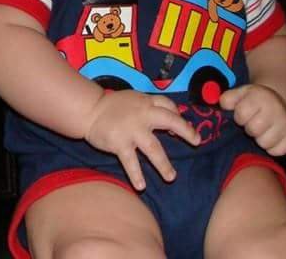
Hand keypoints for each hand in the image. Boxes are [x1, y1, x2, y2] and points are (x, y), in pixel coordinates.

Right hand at [83, 90, 199, 190]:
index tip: (181, 128)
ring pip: (153, 148)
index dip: (178, 116)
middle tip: (196, 142)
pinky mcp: (119, 143)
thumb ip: (150, 107)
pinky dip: (136, 174)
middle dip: (185, 131)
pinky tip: (141, 186)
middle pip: (169, 121)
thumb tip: (172, 125)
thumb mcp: (133, 99)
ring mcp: (131, 130)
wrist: (88, 110)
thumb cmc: (112, 106)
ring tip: (171, 177)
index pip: (168, 106)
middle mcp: (142, 114)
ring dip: (163, 164)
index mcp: (146, 102)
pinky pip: (131, 161)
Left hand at [220, 83, 285, 155]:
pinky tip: (270, 136)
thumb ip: (227, 99)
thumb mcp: (238, 94)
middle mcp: (276, 108)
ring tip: (261, 129)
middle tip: (252, 122)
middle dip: (249, 128)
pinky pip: (277, 151)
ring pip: (265, 143)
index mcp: (260, 96)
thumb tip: (223, 107)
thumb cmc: (252, 100)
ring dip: (259, 139)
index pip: (242, 115)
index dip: (239, 117)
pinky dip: (271, 147)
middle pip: (253, 130)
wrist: (276, 101)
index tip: (242, 114)